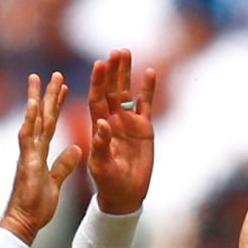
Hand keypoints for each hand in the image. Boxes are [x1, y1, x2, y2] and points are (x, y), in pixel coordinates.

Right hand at [0, 71, 82, 242]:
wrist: (23, 222)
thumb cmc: (36, 206)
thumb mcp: (56, 182)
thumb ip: (64, 165)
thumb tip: (76, 150)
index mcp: (40, 153)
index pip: (50, 124)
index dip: (56, 106)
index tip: (63, 88)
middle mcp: (32, 149)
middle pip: (41, 116)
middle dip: (48, 95)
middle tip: (54, 73)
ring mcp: (27, 153)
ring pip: (32, 121)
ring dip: (36, 99)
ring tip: (40, 78)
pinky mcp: (26, 161)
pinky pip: (28, 137)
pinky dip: (30, 120)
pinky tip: (33, 104)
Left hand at [85, 48, 157, 213]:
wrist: (125, 195)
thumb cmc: (108, 183)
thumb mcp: (101, 166)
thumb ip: (101, 145)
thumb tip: (102, 123)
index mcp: (98, 127)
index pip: (96, 99)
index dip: (98, 82)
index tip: (99, 65)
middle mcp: (112, 120)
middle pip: (111, 90)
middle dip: (113, 71)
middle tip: (115, 51)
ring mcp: (128, 122)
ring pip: (127, 92)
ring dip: (126, 73)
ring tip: (125, 52)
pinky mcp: (144, 128)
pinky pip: (146, 104)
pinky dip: (148, 89)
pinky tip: (150, 71)